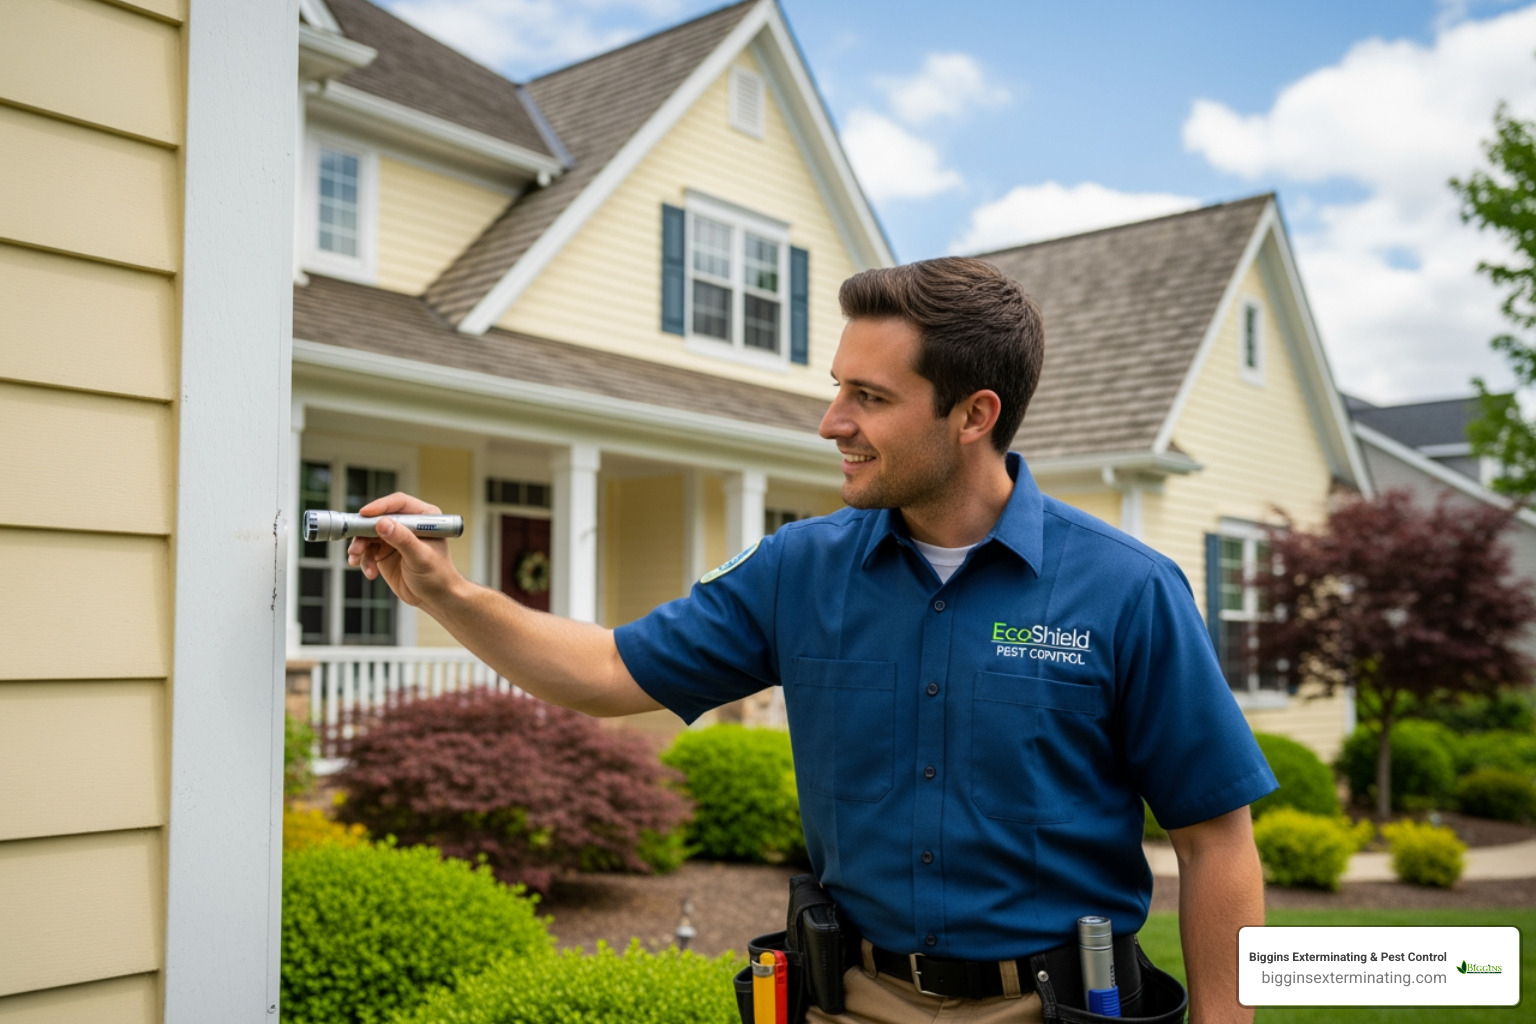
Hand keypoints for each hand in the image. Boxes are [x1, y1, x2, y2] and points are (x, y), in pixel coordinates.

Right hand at [345, 492, 462, 608]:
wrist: (435, 598)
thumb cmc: (437, 576)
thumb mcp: (421, 557)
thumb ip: (402, 540)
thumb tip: (383, 523)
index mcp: (423, 517)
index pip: (399, 503)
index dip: (380, 506)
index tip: (364, 514)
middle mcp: (407, 524)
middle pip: (378, 518)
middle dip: (363, 531)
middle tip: (356, 546)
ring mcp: (394, 538)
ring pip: (368, 534)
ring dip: (360, 547)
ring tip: (356, 560)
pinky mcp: (384, 552)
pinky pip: (367, 551)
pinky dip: (364, 560)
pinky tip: (370, 572)